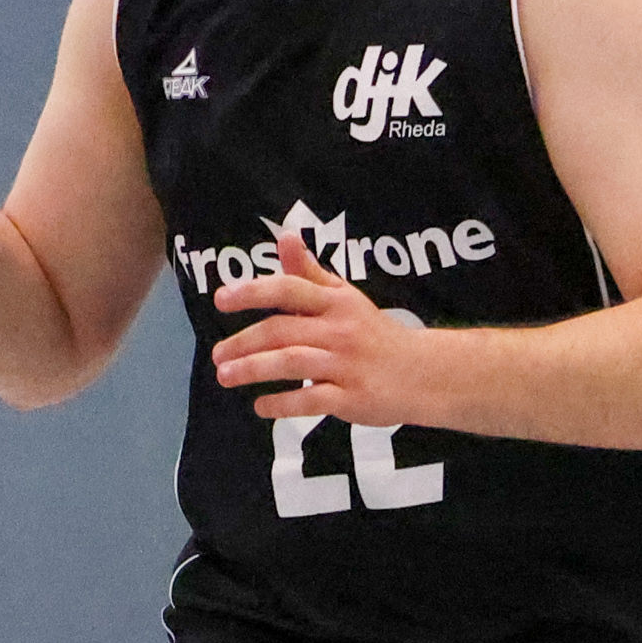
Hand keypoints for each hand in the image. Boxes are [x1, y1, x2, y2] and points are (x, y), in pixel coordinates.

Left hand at [212, 223, 439, 426]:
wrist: (424, 373)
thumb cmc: (374, 333)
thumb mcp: (345, 297)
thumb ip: (309, 272)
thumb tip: (285, 236)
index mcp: (335, 302)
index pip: (289, 289)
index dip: (253, 292)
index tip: (221, 299)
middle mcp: (339, 330)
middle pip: (282, 331)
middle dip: (243, 342)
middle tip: (217, 354)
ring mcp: (346, 365)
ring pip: (292, 363)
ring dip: (253, 370)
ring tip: (226, 376)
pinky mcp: (351, 398)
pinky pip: (310, 401)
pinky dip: (281, 405)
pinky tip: (260, 406)